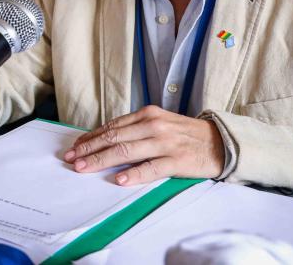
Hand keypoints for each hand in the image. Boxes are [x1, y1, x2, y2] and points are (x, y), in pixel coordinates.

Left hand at [62, 105, 224, 185]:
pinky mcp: (176, 160)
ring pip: (126, 151)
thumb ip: (136, 130)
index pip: (112, 126)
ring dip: (102, 160)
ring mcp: (165, 143)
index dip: (91, 137)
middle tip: (71, 158)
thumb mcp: (159, 124)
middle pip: (114, 138)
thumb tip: (106, 140)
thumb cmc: (186, 135)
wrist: (221, 142)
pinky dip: (134, 174)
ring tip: (84, 167)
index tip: (75, 146)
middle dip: (89, 148)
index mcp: (148, 114)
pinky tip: (119, 179)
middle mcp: (153, 125)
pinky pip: (151, 168)